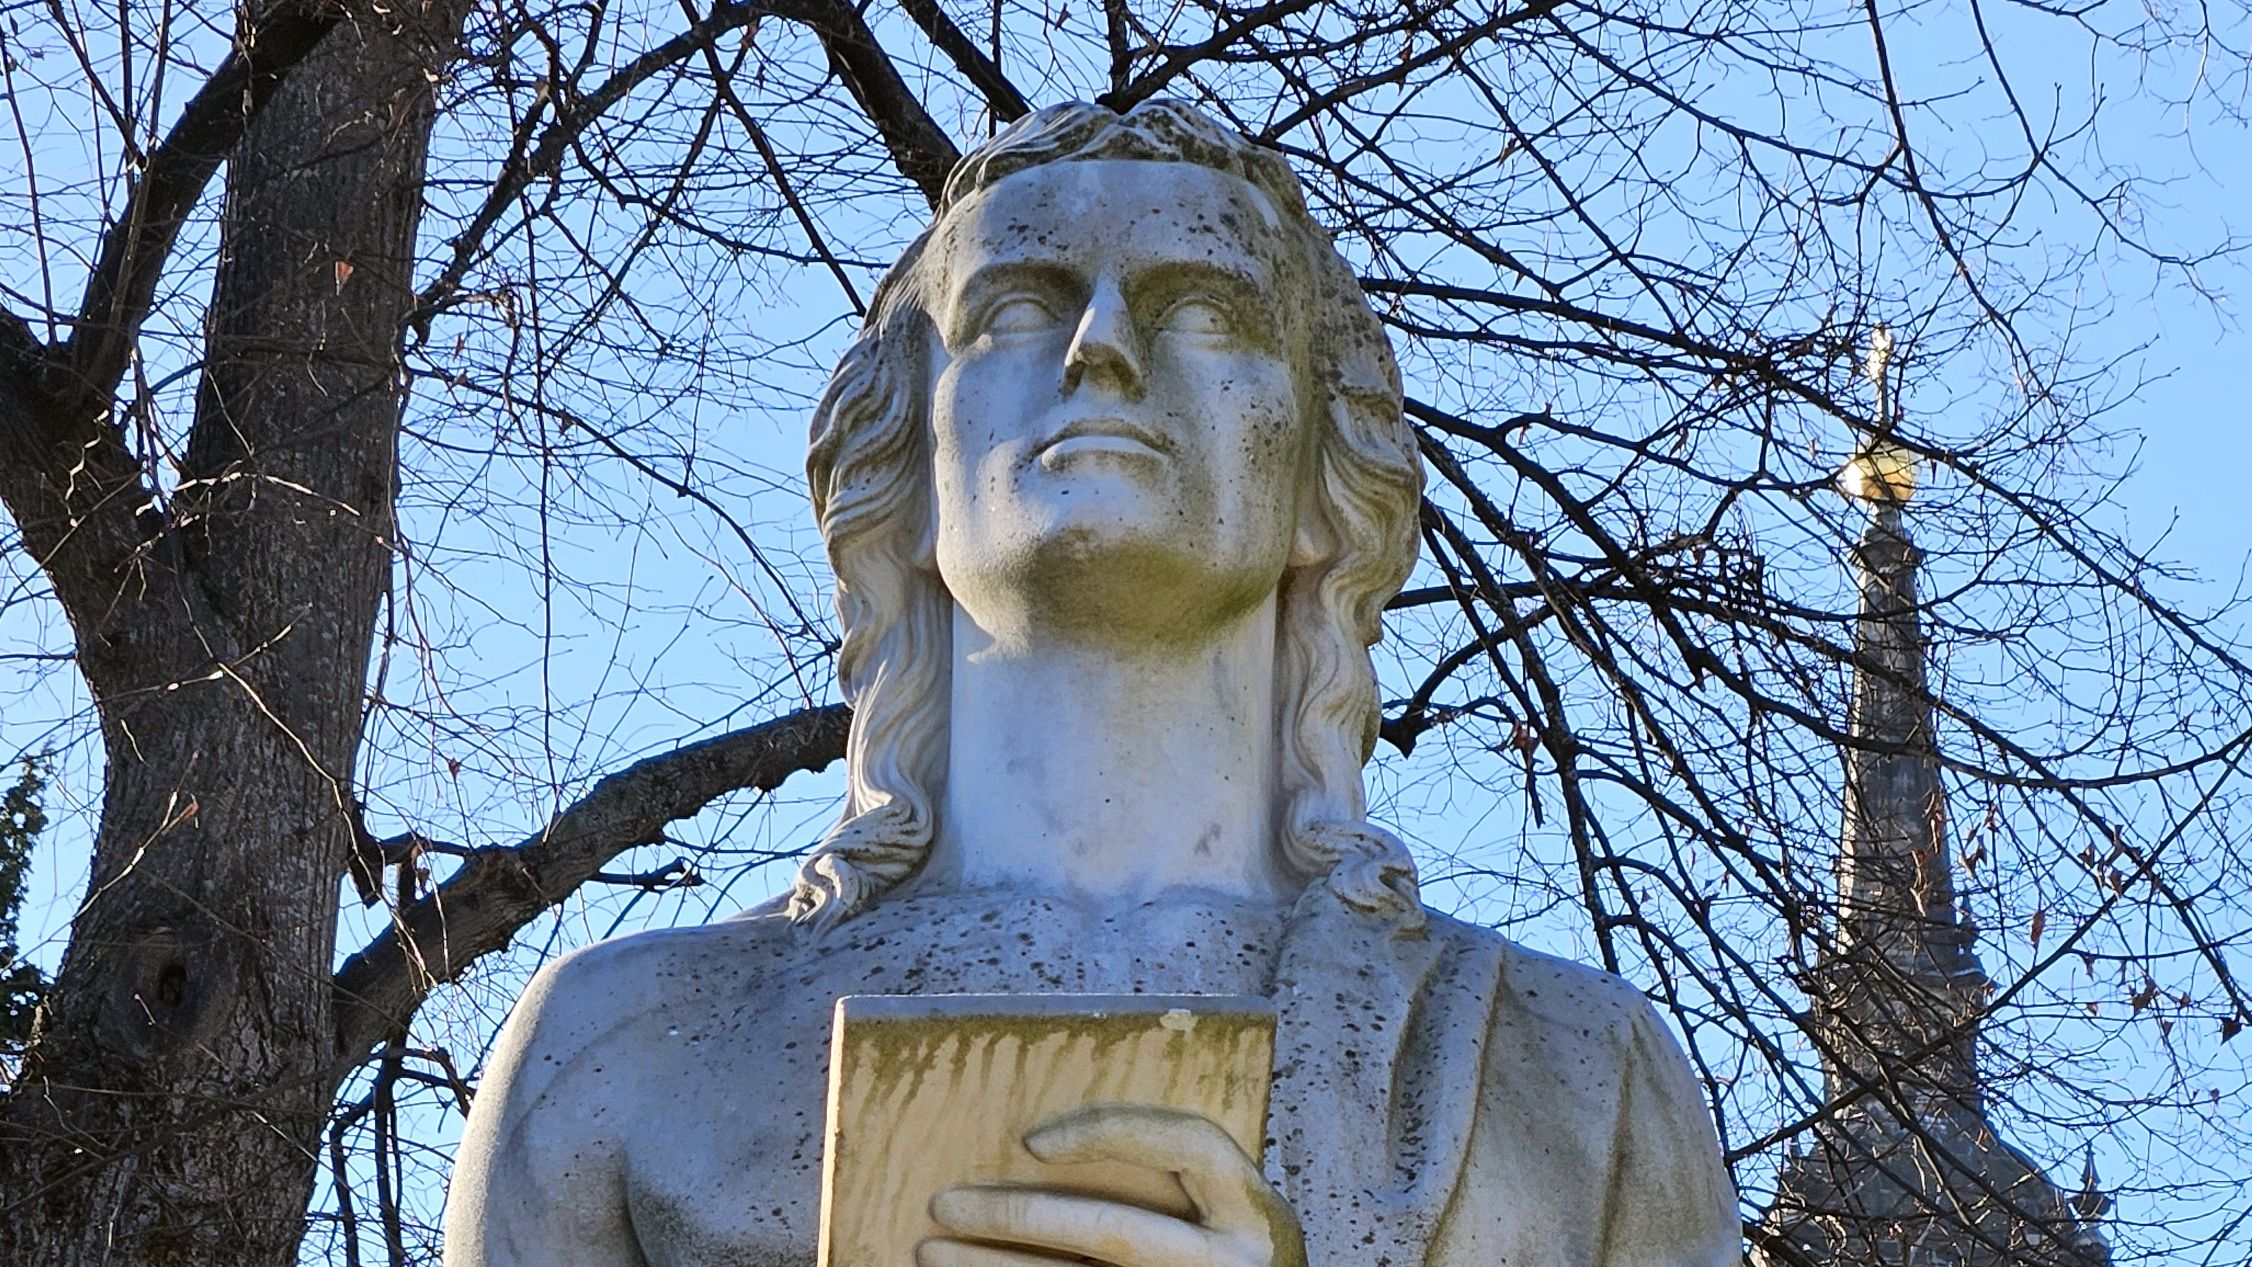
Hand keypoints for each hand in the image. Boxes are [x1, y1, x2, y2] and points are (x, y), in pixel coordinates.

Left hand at [916, 1104, 1306, 1266]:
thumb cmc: (1237, 1259)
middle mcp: (1229, 1263)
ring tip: (930, 1253)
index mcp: (1254, 1211)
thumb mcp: (1232, 1213)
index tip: (1031, 1142)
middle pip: (1115, 1231)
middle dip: (1020, 1216)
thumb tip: (1049, 1144)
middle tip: (946, 1204)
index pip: (1187, 1145)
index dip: (1110, 1132)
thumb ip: (1179, 1183)